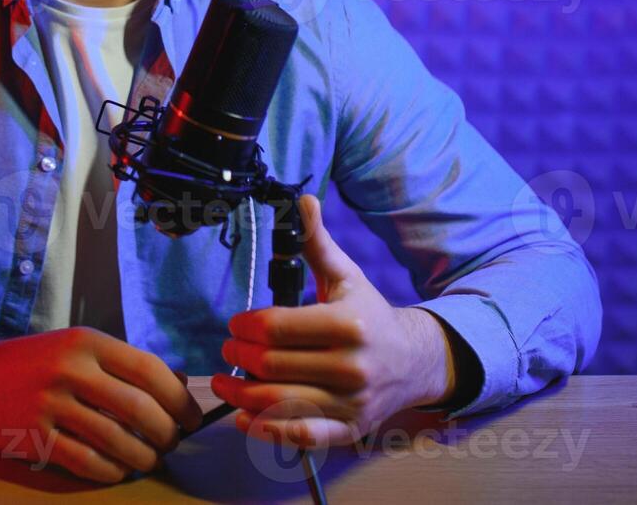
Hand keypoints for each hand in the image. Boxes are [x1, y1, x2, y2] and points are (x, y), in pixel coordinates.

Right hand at [0, 326, 202, 483]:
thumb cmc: (37, 362)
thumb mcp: (78, 347)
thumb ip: (123, 364)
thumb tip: (179, 387)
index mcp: (87, 342)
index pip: (150, 370)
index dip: (180, 399)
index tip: (192, 417)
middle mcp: (70, 369)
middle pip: (139, 408)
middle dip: (167, 432)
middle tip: (172, 442)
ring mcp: (50, 404)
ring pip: (117, 440)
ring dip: (144, 456)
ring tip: (151, 458)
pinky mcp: (35, 437)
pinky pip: (87, 462)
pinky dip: (113, 471)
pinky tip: (120, 470)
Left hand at [210, 194, 456, 448]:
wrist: (413, 361)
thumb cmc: (368, 315)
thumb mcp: (345, 276)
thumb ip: (316, 243)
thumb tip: (302, 199)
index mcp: (347, 324)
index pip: (276, 327)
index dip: (245, 327)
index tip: (235, 324)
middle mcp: (351, 367)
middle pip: (271, 365)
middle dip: (239, 357)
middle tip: (228, 350)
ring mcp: (350, 402)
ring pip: (278, 402)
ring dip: (239, 394)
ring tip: (223, 382)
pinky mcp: (347, 429)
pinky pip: (299, 435)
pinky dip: (265, 430)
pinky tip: (243, 418)